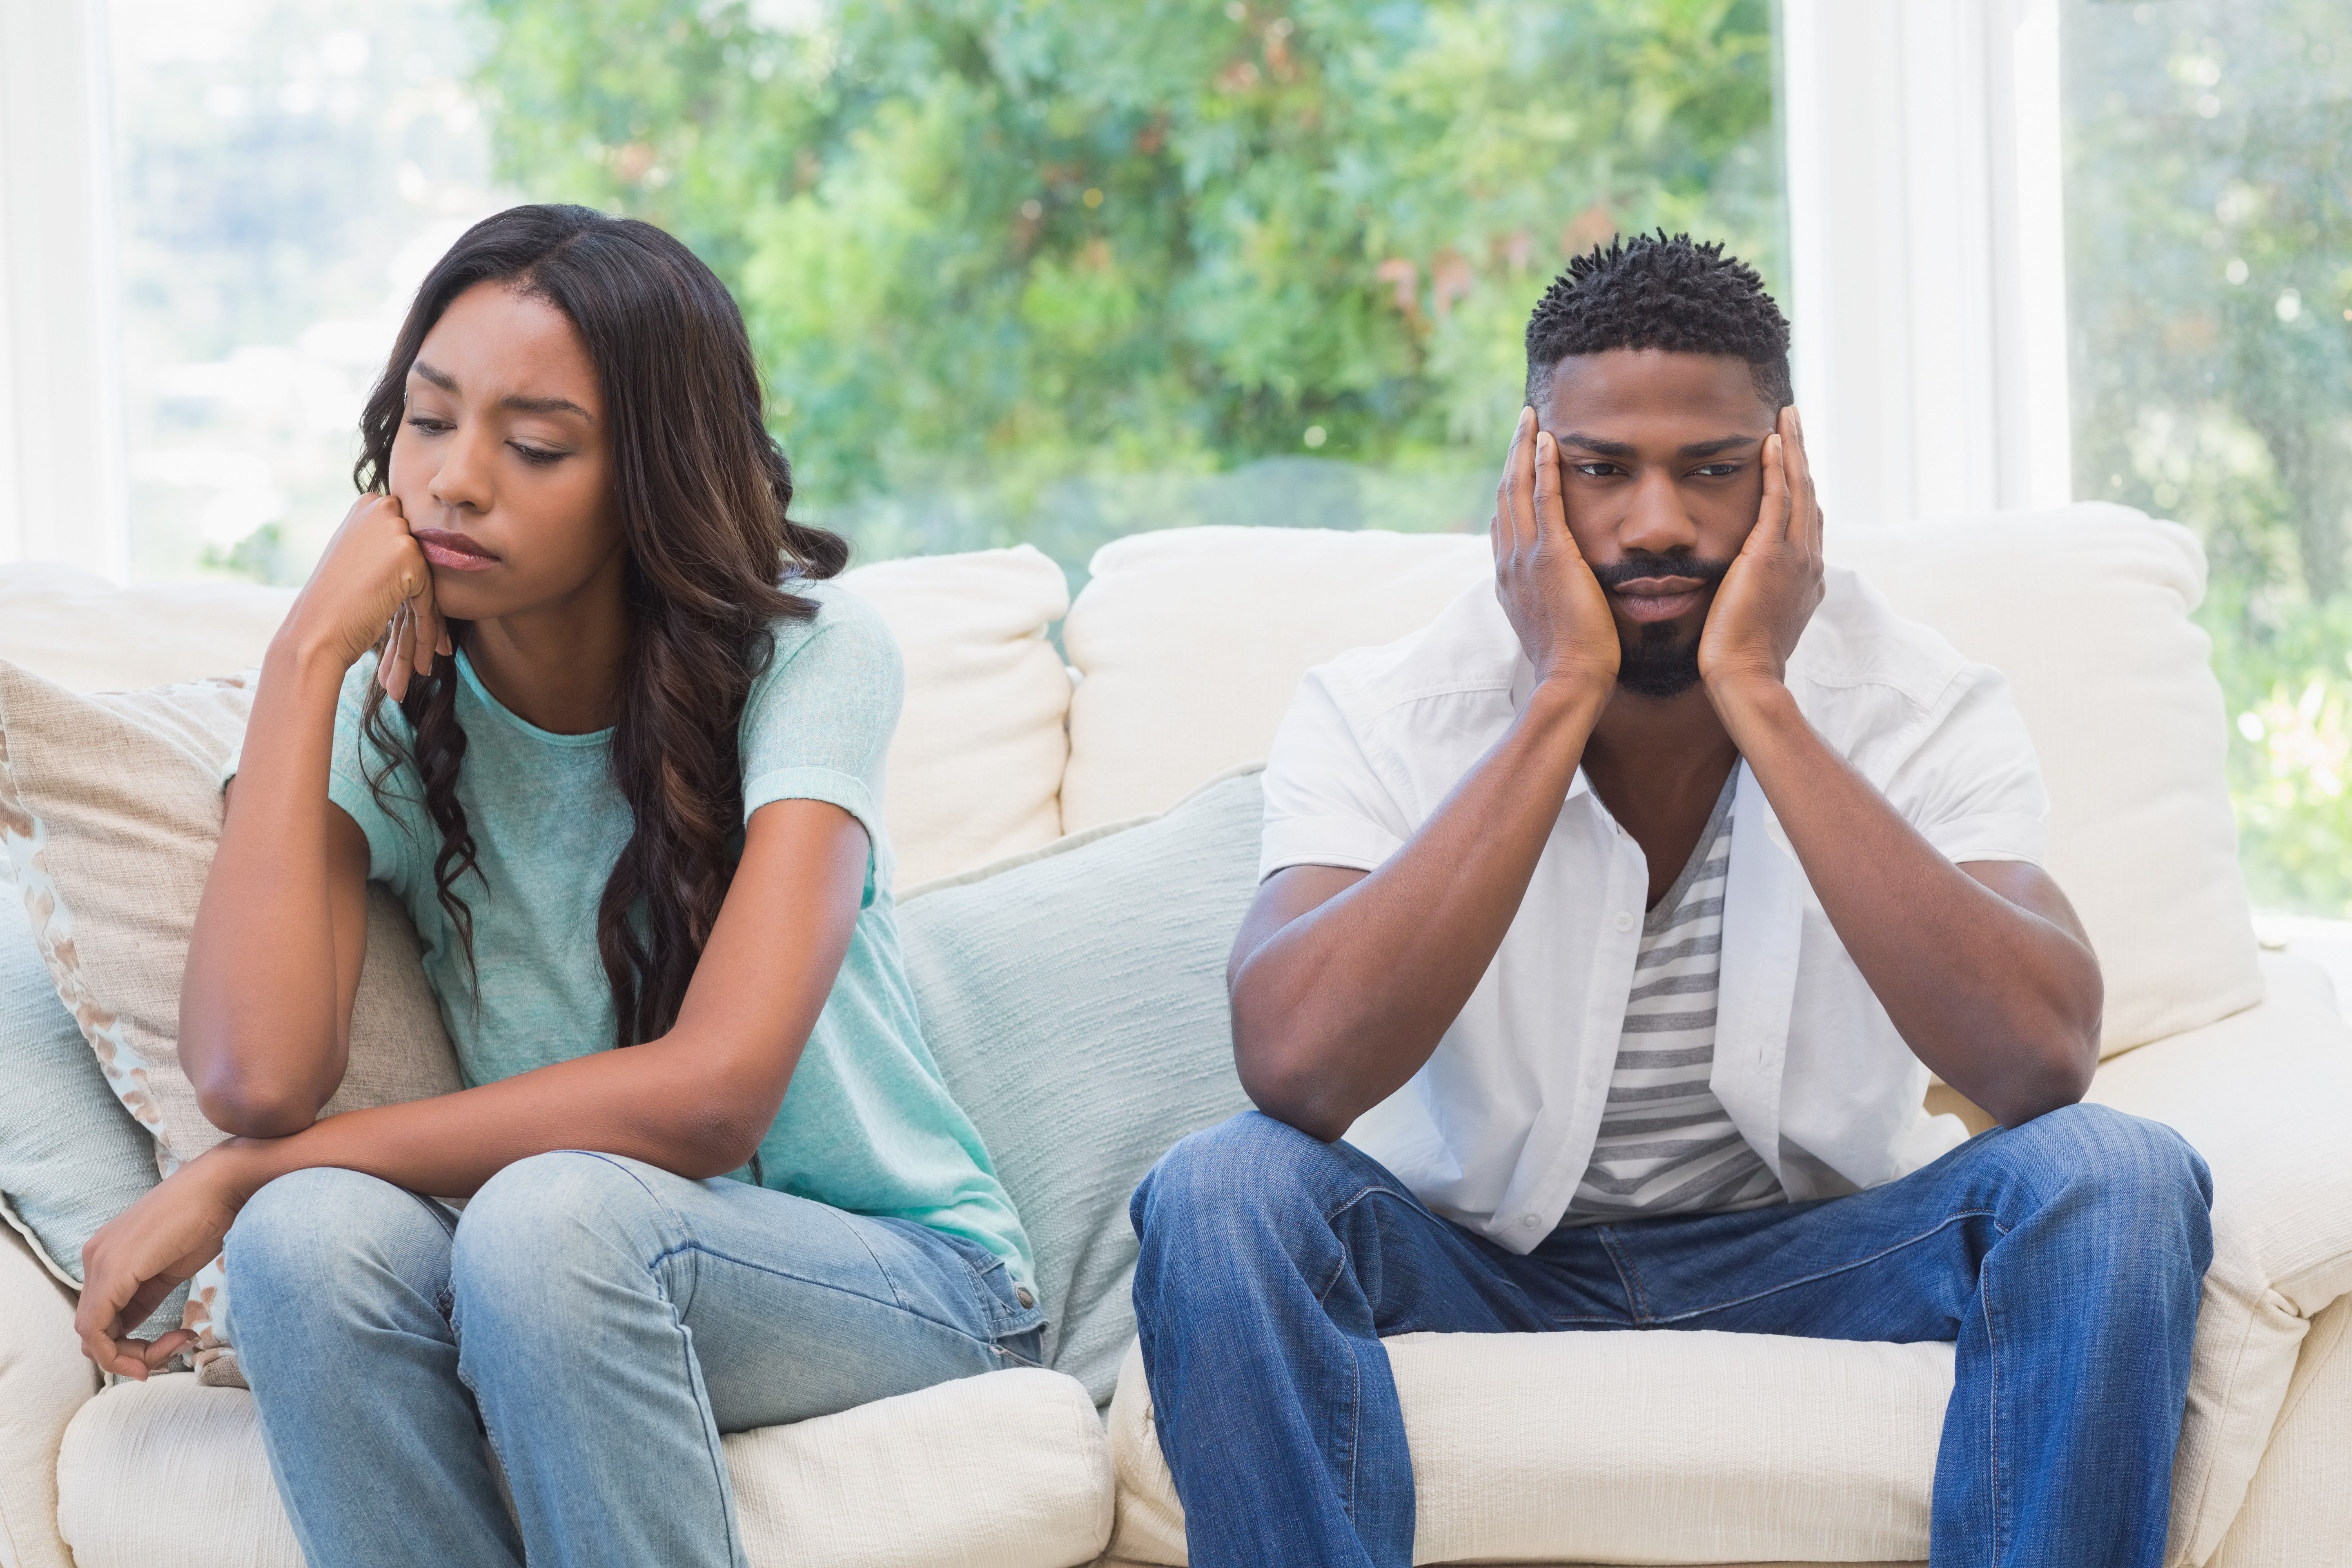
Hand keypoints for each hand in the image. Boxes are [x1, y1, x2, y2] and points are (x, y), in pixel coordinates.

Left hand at [75, 1149, 254, 1378]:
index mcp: (109, 1255)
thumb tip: (142, 1326)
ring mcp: (100, 1262)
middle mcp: (95, 1257)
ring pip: (92, 1336)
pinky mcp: (113, 1271)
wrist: (225, 1184)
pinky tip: (167, 1346)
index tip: (176, 1346)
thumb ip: (148, 1292)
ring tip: (178, 1344)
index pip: (103, 1317)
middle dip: (133, 1353)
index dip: (130, 1346)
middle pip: (94, 1331)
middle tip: (178, 1348)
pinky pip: (96, 1330)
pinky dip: (120, 1352)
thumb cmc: (210, 1215)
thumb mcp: (172, 1265)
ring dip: (132, 1354)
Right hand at [280, 493, 450, 700]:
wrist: (314, 632)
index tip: (422, 611)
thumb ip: (384, 542)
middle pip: (423, 562)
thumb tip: (420, 544)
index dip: (416, 580)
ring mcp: (396, 530)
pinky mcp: (408, 556)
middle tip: (439, 640)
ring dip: (432, 623)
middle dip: (428, 601)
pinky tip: (431, 659)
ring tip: (434, 654)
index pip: (410, 542)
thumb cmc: (333, 602)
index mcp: (370, 504)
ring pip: (428, 584)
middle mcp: (383, 509)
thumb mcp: (357, 555)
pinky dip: (430, 631)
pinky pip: (429, 600)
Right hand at [1491, 407, 1619, 695]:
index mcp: (1509, 577)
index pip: (1504, 520)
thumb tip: (1555, 584)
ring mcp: (1525, 558)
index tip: (1517, 459)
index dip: (1509, 485)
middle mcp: (1509, 562)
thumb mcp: (1552, 620)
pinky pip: (1544, 500)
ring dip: (1523, 449)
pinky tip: (1548, 442)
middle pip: (1504, 495)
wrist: (1571, 679)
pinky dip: (1543, 468)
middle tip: (1522, 421)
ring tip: (1530, 418)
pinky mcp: (1551, 556)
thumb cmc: (1572, 660)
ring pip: (1517, 489)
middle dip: (1511, 454)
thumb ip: (1548, 594)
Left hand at [1699, 404, 1823, 703]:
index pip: (1806, 518)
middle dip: (1802, 455)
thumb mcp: (1757, 616)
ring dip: (1794, 448)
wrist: (1745, 677)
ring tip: (1788, 416)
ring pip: (1800, 489)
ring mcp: (1797, 557)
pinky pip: (1780, 499)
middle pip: (1810, 494)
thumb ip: (1759, 591)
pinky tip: (1772, 441)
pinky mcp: (1773, 555)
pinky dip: (1779, 467)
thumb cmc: (1740, 657)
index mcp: (1807, 575)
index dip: (1801, 484)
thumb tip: (1746, 582)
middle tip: (1794, 419)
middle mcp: (1810, 561)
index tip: (1791, 457)